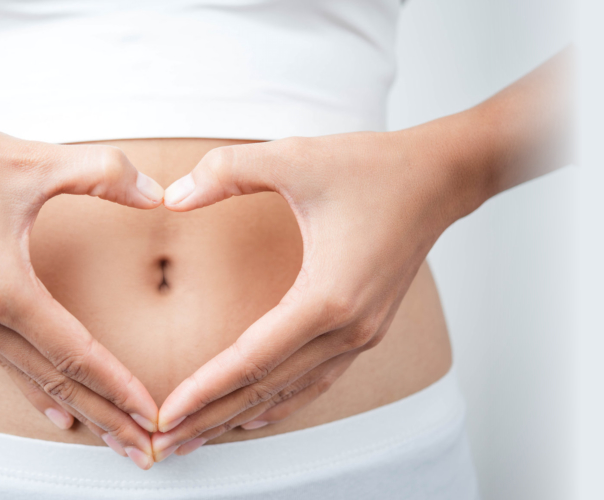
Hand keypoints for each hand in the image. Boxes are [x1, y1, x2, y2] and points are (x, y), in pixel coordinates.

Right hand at [0, 110, 170, 467]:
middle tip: (147, 451)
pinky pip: (7, 363)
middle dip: (106, 417)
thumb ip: (103, 174)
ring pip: (31, 378)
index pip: (74, 352)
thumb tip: (158, 193)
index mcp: (2, 288)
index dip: (118, 385)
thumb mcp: (33, 159)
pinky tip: (59, 411)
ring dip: (77, 409)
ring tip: (115, 438)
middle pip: (56, 381)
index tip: (153, 413)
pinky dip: (39, 390)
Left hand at [147, 130, 482, 458]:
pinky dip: (279, 402)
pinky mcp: (366, 331)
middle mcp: (348, 329)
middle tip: (164, 444)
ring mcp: (362, 335)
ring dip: (240, 416)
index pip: (252, 359)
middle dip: (211, 418)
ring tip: (196, 437)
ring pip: (291, 393)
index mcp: (327, 297)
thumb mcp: (294, 156)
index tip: (165, 414)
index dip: (204, 389)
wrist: (439, 178)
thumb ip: (228, 171)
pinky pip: (315, 380)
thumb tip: (171, 196)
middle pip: (267, 389)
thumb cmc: (373, 167)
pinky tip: (252, 415)